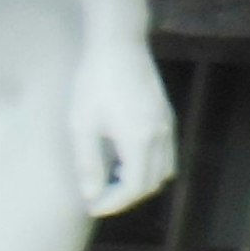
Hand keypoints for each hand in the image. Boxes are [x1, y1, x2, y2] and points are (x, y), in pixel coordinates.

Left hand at [68, 32, 181, 216]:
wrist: (118, 43)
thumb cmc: (94, 82)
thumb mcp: (82, 124)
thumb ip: (87, 164)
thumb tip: (91, 196)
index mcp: (139, 139)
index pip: (135, 187)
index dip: (114, 204)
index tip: (92, 207)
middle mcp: (161, 134)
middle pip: (153, 183)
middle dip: (126, 197)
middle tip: (98, 197)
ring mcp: (167, 123)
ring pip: (164, 169)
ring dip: (140, 182)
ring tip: (111, 179)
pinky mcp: (166, 114)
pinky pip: (167, 153)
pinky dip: (149, 165)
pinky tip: (124, 157)